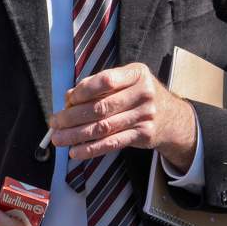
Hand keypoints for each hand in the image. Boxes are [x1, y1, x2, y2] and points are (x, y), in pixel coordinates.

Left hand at [49, 63, 197, 171]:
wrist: (171, 117)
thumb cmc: (139, 95)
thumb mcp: (126, 82)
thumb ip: (98, 86)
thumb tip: (69, 98)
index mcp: (136, 74)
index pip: (106, 80)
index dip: (83, 90)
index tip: (68, 100)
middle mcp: (143, 93)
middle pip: (101, 107)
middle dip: (73, 117)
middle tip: (55, 122)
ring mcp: (144, 115)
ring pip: (103, 127)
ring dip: (77, 135)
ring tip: (59, 139)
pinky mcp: (143, 135)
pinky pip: (112, 143)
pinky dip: (91, 149)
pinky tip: (76, 152)